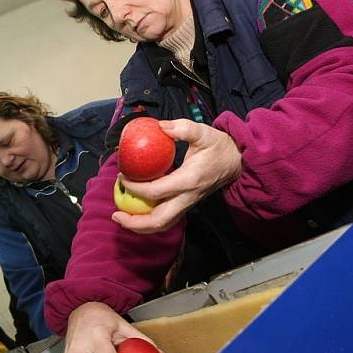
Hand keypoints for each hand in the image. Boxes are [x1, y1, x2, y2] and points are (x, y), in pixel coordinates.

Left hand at [113, 119, 241, 233]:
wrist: (237, 162)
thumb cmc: (218, 147)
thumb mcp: (203, 133)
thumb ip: (183, 128)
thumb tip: (160, 126)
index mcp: (189, 180)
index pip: (157, 191)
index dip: (136, 187)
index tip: (122, 177)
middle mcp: (187, 197)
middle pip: (159, 220)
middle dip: (135, 222)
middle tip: (115, 214)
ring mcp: (187, 204)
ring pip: (163, 224)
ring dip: (141, 226)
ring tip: (122, 218)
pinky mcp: (186, 204)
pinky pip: (166, 219)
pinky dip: (149, 220)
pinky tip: (136, 212)